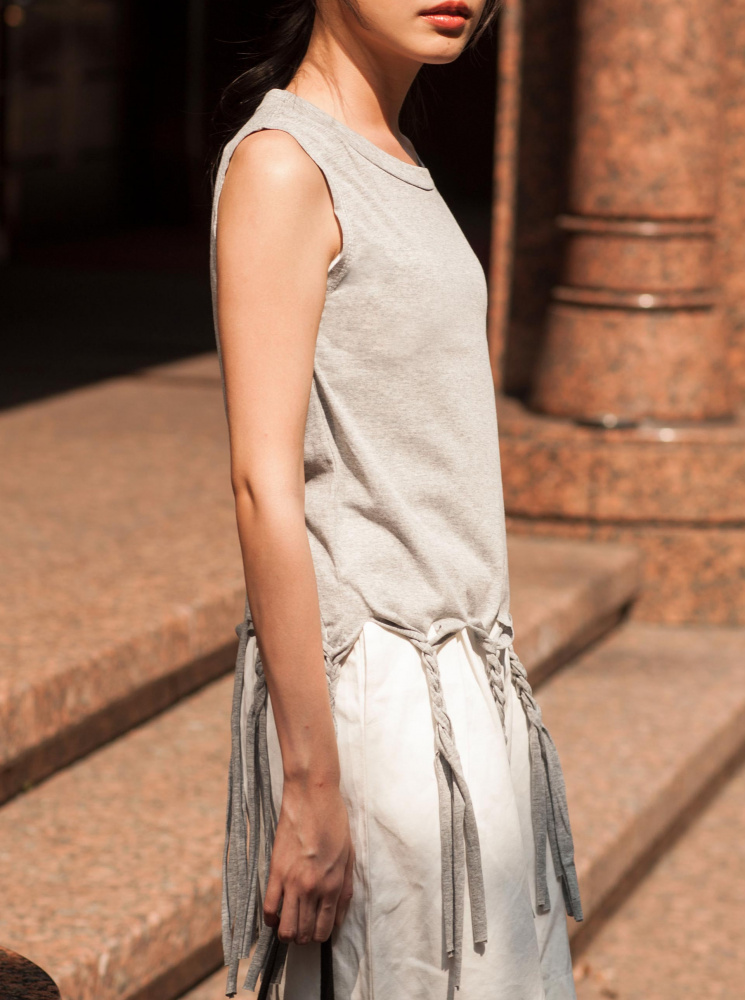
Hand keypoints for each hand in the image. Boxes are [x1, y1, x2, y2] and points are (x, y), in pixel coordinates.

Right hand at [263, 779, 353, 944]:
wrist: (312, 796)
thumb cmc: (334, 822)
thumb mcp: (349, 856)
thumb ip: (346, 890)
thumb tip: (339, 919)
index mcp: (334, 884)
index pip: (324, 929)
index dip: (320, 937)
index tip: (318, 932)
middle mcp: (313, 888)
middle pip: (303, 932)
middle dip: (304, 937)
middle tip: (304, 927)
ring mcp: (292, 881)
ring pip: (285, 927)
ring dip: (288, 931)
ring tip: (291, 923)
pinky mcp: (275, 870)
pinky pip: (268, 907)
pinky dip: (271, 918)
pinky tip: (276, 914)